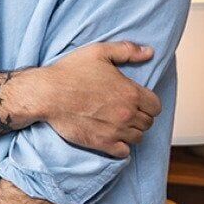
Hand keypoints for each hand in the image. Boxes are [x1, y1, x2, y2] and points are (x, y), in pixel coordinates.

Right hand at [31, 41, 160, 157]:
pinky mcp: (102, 143)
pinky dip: (122, 147)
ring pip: (138, 138)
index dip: (148, 103)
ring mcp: (115, 130)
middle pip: (148, 123)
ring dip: (132, 131)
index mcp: (130, 92)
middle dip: (140, 117)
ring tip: (119, 124)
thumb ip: (127, 51)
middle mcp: (127, 113)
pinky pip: (124, 152)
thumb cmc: (70, 72)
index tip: (137, 101)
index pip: (155, 106)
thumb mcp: (99, 52)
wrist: (47, 94)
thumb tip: (149, 52)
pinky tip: (113, 137)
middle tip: (125, 111)